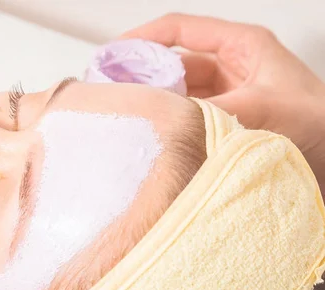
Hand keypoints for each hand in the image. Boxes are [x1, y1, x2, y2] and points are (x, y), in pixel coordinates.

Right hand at [121, 14, 324, 193]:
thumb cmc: (322, 124)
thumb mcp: (267, 108)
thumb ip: (216, 109)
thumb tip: (170, 116)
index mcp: (243, 47)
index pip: (181, 29)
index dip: (143, 37)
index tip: (114, 54)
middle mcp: (232, 68)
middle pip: (174, 63)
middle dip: (143, 74)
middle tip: (113, 90)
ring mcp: (228, 96)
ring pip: (179, 92)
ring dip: (157, 102)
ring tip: (131, 114)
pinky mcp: (225, 122)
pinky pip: (189, 117)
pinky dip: (173, 123)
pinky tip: (157, 133)